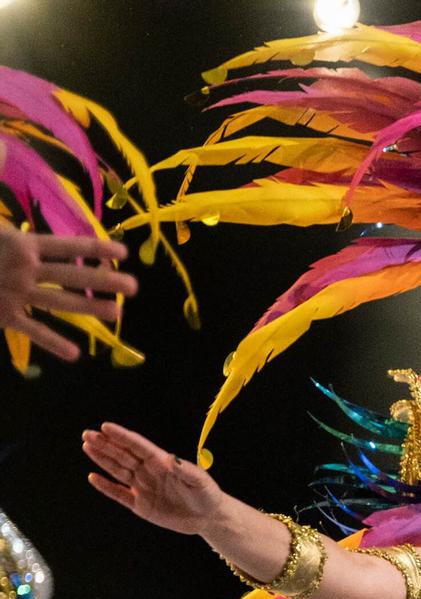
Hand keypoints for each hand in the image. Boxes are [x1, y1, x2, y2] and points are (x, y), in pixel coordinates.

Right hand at [0, 228, 135, 362]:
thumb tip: (2, 149)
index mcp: (21, 244)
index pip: (69, 246)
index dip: (97, 250)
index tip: (123, 253)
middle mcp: (24, 270)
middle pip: (74, 276)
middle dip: (106, 281)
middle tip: (135, 287)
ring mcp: (14, 294)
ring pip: (61, 304)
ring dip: (91, 309)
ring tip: (117, 314)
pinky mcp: (2, 316)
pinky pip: (33, 331)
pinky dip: (53, 342)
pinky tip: (74, 354)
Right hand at [83, 423, 228, 533]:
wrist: (209, 517)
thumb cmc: (207, 494)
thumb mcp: (199, 481)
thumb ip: (185, 471)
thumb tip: (171, 459)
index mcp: (162, 463)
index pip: (138, 446)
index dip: (122, 437)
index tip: (106, 427)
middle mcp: (149, 472)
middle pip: (123, 455)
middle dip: (105, 445)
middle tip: (88, 434)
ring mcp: (143, 488)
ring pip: (118, 471)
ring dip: (102, 459)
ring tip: (87, 446)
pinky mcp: (141, 505)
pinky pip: (119, 494)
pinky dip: (106, 487)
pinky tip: (93, 477)